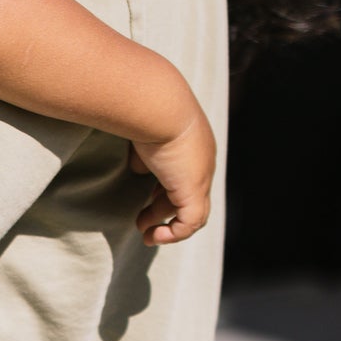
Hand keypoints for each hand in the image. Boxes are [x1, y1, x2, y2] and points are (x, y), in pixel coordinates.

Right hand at [129, 111, 214, 246]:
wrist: (160, 105)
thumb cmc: (146, 110)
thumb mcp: (143, 131)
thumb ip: (142, 150)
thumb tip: (138, 168)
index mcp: (193, 143)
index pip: (182, 173)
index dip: (163, 188)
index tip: (144, 198)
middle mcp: (202, 161)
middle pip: (186, 194)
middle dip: (162, 210)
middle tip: (142, 222)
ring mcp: (201, 177)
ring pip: (193, 212)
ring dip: (169, 225)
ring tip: (147, 234)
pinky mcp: (194, 191)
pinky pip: (190, 222)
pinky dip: (174, 233)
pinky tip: (155, 235)